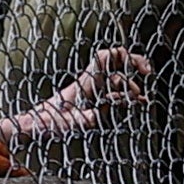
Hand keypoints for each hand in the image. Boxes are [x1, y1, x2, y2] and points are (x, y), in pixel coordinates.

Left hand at [15, 47, 152, 142]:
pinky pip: (114, 95)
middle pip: (118, 65)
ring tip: (140, 102)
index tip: (143, 70)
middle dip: (135, 67)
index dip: (128, 57)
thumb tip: (105, 111)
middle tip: (148, 78)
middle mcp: (91, 82)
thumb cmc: (49, 124)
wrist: (36, 126)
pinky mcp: (93, 101)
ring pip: (118, 81)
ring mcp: (93, 91)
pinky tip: (137, 104)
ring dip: (131, 89)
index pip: (108, 57)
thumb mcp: (70, 124)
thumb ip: (88, 118)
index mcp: (86, 82)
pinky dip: (127, 98)